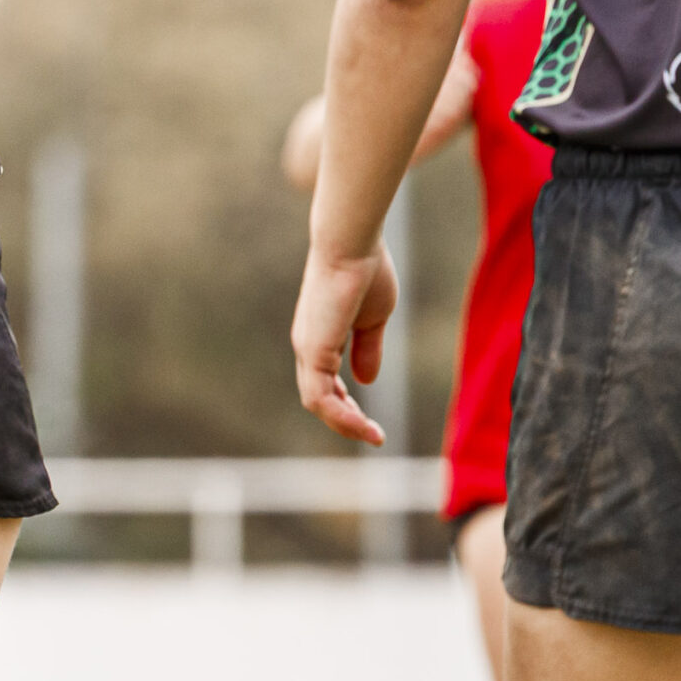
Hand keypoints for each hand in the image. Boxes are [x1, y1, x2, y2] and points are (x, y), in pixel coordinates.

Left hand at [291, 241, 398, 446]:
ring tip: (373, 435)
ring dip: (345, 424)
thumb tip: (366, 380)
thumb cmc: (364, 273)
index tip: (370, 422)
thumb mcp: (372, 319)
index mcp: (319, 338)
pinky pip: (320, 396)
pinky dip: (340, 416)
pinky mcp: (313, 349)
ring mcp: (307, 348)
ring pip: (316, 402)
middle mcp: (307, 345)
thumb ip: (367, 349)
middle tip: (372, 434)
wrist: (352, 245)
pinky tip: (363, 426)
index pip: (324, 382)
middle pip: (317, 396)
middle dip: (345, 420)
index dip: (346, 405)